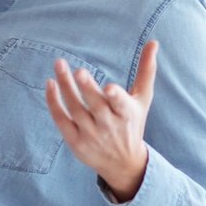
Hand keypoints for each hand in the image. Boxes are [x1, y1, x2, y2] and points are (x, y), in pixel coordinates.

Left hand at [45, 40, 159, 202]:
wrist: (122, 163)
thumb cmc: (132, 124)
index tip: (108, 88)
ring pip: (75, 109)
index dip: (115, 97)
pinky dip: (54, 103)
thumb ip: (146, 71)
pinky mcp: (75, 142)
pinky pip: (61, 120)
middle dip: (87, 88)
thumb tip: (154, 42)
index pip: (121, 105)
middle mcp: (109, 126)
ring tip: (60, 65)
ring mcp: (90, 135)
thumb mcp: (143, 100)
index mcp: (127, 114)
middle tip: (78, 71)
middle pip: (95, 105)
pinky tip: (51, 84)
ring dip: (65, 88)